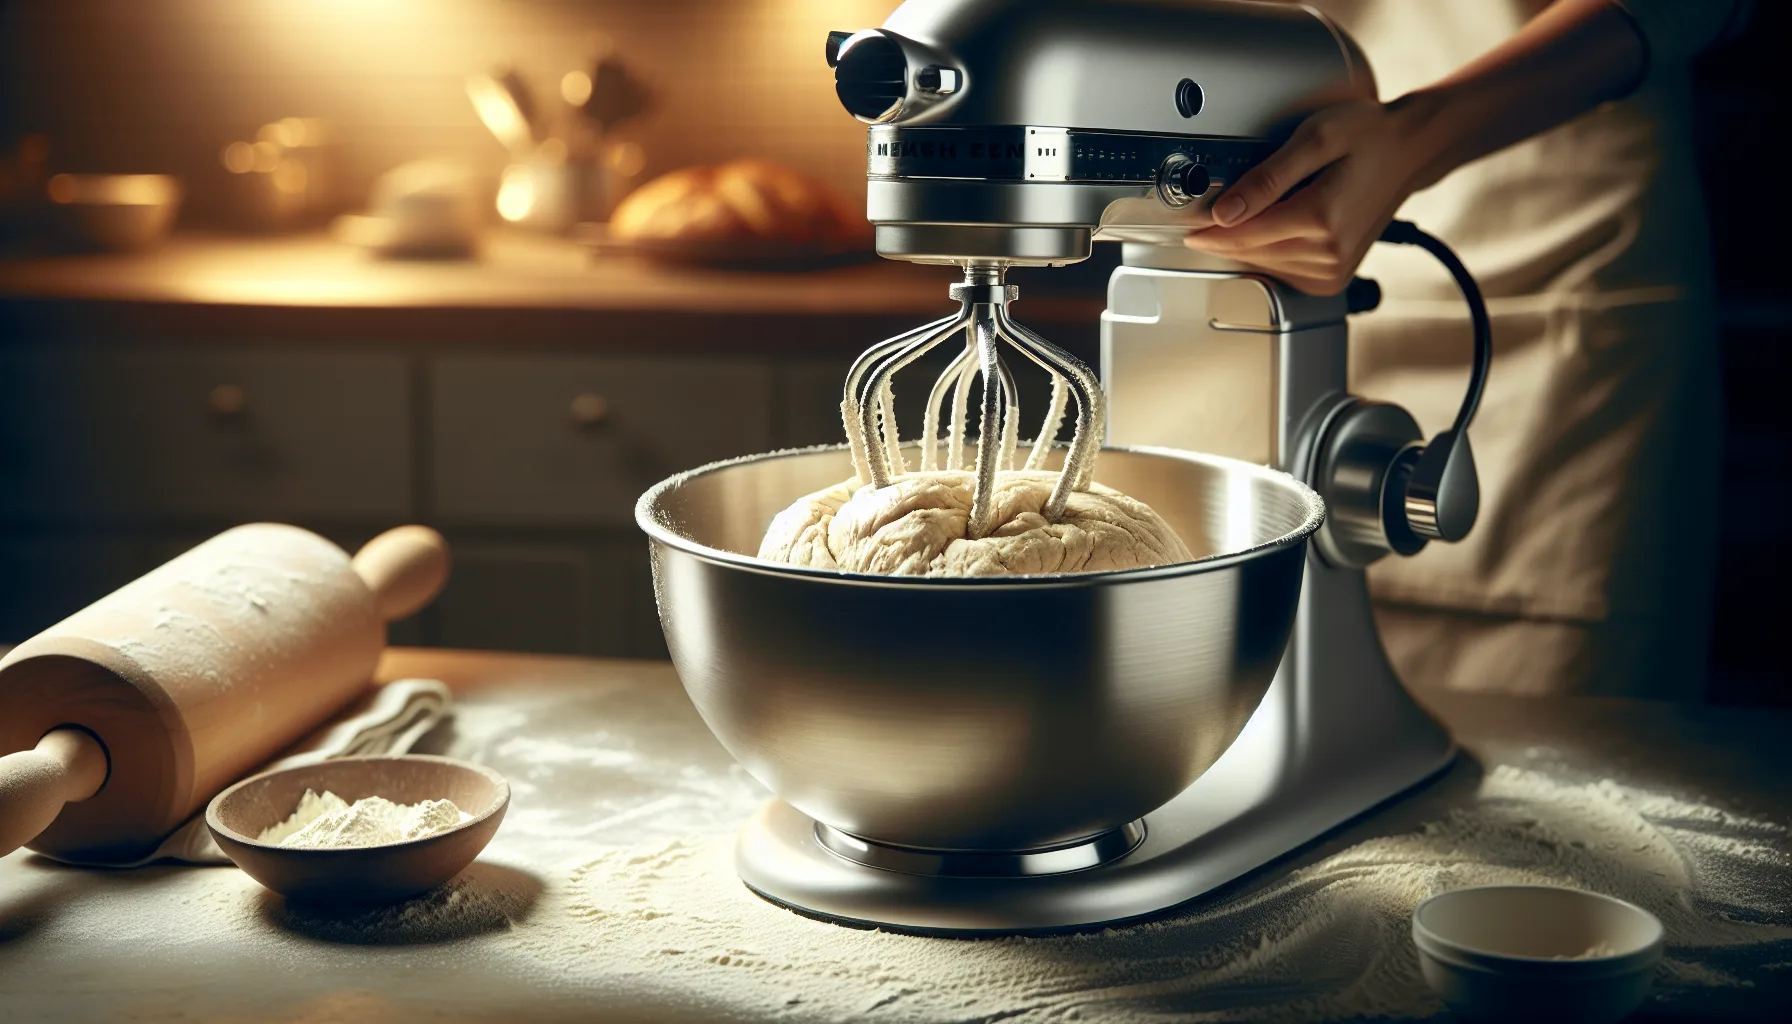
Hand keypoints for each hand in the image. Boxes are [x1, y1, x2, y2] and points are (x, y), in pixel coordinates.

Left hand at [1184, 96, 1441, 294]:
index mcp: (1319, 219)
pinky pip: (1281, 272)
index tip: (1189, 223)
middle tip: (1232, 200)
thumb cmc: (1367, 136)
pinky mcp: (1332, 279)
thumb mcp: (1314, 138)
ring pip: (1262, 265)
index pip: (1240, 237)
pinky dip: (1271, 251)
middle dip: (1231, 231)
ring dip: (1252, 241)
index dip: (1207, 230)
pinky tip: (1285, 224)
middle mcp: (1327, 253)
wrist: (1408, 151)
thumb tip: (1224, 212)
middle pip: (1248, 252)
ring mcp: (1332, 271)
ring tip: (1273, 205)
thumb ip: (1266, 178)